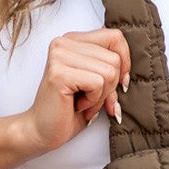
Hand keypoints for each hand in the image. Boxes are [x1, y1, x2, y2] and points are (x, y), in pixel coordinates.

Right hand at [21, 27, 130, 153]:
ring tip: (83, 102)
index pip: (115, 37)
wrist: (44, 131)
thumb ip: (109, 66)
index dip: (125, 62)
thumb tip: (122, 48)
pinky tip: (78, 105)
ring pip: (109, 72)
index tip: (119, 83)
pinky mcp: (59, 73)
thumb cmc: (70, 110)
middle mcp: (64, 43)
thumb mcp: (98, 83)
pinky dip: (93, 101)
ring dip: (101, 96)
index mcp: (73, 40)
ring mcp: (59, 55)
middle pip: (115, 59)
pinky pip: (98, 83)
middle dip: (111, 87)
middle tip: (92, 99)